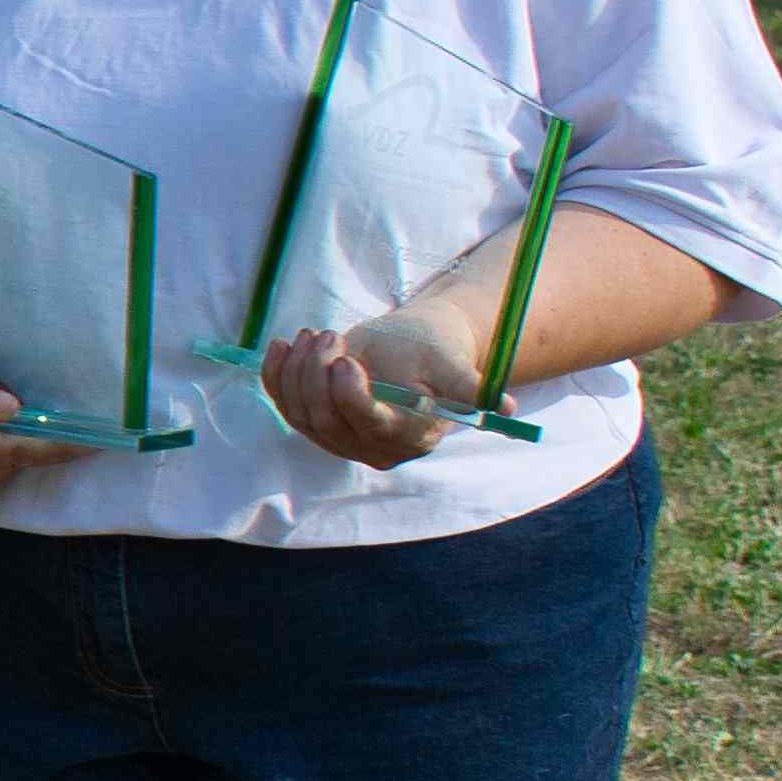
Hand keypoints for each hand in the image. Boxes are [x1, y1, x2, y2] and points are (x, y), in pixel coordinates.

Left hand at [259, 320, 469, 470]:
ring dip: (298, 370)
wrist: (415, 349)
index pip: (369, 425)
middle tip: (329, 335)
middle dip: (317, 375)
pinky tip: (280, 344)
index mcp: (408, 435)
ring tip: (316, 333)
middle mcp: (370, 446)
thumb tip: (505, 405)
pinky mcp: (314, 421)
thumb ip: (469, 386)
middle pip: (326, 421)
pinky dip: (276, 375)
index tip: (345, 358)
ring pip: (300, 412)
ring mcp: (338, 438)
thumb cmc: (436, 352)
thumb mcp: (453, 363)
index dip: (350, 395)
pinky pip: (284, 404)